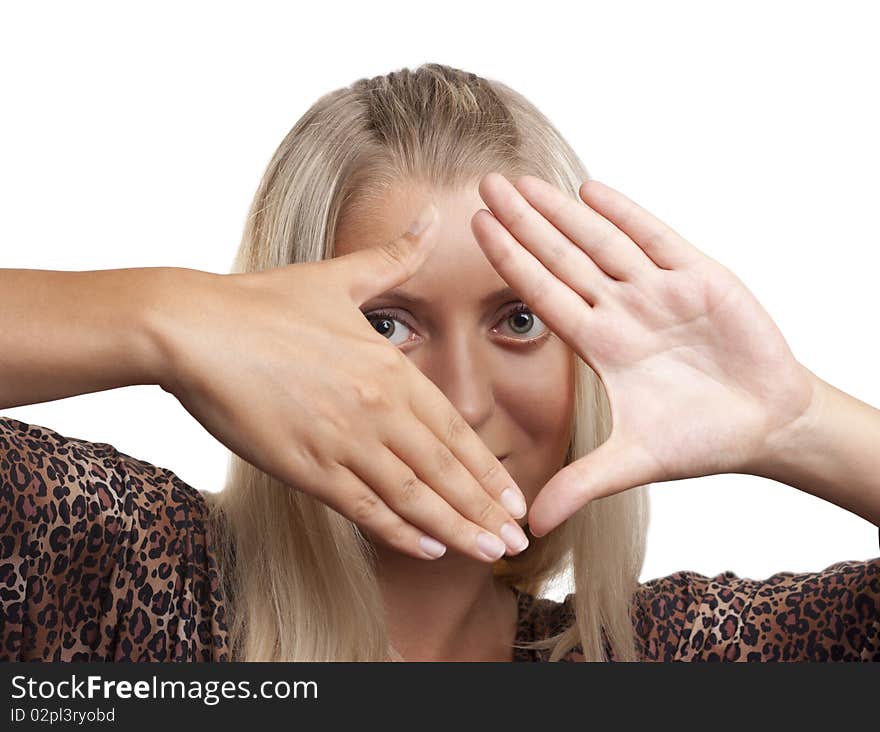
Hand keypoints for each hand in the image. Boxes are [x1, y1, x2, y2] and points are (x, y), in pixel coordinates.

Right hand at [147, 206, 529, 561]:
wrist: (194, 328)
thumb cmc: (264, 302)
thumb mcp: (340, 275)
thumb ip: (396, 257)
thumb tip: (435, 216)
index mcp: (389, 367)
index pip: (454, 428)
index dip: (487, 468)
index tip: (513, 496)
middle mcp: (376, 407)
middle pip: (444, 469)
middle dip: (484, 508)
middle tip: (517, 539)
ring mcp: (343, 440)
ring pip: (413, 495)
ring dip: (455, 528)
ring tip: (489, 552)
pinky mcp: (305, 467)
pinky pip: (363, 507)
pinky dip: (399, 531)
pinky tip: (428, 550)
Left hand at [473, 173, 817, 536]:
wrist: (766, 425)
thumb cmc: (701, 437)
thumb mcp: (635, 462)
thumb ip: (583, 483)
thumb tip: (529, 524)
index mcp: (601, 345)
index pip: (543, 294)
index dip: (509, 261)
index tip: (474, 229)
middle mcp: (621, 310)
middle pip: (562, 258)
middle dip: (524, 222)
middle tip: (484, 184)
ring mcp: (658, 291)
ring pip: (602, 242)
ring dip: (563, 212)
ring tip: (524, 182)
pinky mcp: (700, 280)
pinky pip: (657, 240)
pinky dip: (627, 216)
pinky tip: (592, 192)